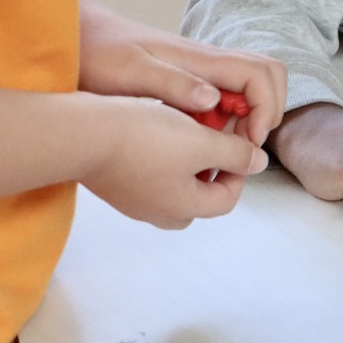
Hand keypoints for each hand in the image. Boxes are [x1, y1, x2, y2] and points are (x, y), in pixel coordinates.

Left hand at [77, 0, 286, 146]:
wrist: (76, 38)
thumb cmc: (98, 53)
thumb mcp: (132, 72)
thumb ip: (173, 84)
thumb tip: (215, 99)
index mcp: (201, 59)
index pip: (261, 75)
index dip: (265, 109)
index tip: (246, 142)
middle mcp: (207, 62)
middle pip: (267, 76)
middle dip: (268, 111)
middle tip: (242, 146)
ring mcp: (199, 71)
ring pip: (248, 87)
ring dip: (248, 117)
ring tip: (220, 148)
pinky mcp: (187, 82)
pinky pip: (225, 98)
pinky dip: (226, 120)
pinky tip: (198, 140)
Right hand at [79, 94, 268, 229]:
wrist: (83, 134)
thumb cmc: (146, 138)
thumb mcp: (202, 142)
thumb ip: (235, 154)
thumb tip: (259, 163)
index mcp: (184, 208)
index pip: (227, 198)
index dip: (239, 168)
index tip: (236, 139)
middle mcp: (158, 213)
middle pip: (200, 196)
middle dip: (211, 167)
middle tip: (212, 137)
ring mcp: (133, 201)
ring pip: (173, 185)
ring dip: (185, 161)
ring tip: (186, 130)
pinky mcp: (114, 184)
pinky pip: (148, 175)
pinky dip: (161, 158)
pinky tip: (156, 131)